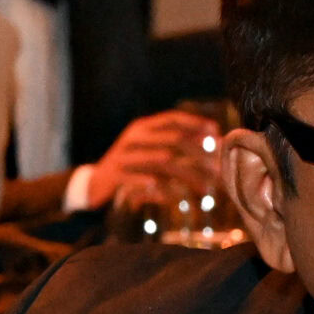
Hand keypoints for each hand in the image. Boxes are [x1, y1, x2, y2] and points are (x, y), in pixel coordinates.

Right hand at [81, 109, 220, 211]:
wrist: (95, 182)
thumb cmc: (132, 168)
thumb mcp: (152, 154)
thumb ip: (175, 148)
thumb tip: (211, 143)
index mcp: (143, 127)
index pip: (172, 118)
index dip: (195, 123)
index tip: (216, 131)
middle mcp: (134, 136)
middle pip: (173, 139)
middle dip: (199, 154)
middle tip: (218, 170)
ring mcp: (124, 154)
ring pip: (161, 160)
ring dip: (186, 174)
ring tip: (204, 188)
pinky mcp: (115, 174)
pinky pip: (138, 178)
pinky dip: (154, 185)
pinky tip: (168, 195)